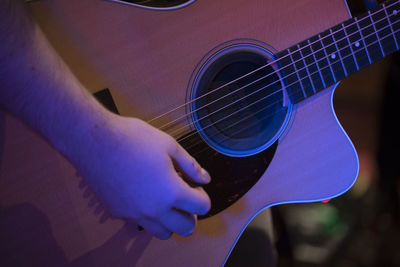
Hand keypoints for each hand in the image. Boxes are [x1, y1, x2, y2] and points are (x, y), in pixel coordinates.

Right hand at [75, 115, 210, 239]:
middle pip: (185, 228)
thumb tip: (205, 178)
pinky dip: (149, 216)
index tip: (195, 186)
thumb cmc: (133, 138)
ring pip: (162, 233)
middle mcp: (155, 209)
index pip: (201, 207)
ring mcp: (135, 214)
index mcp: (171, 192)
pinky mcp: (118, 213)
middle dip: (191, 215)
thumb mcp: (169, 145)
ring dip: (171, 221)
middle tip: (185, 198)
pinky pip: (140, 224)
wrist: (94, 141)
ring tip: (166, 201)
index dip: (202, 196)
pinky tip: (144, 196)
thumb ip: (190, 165)